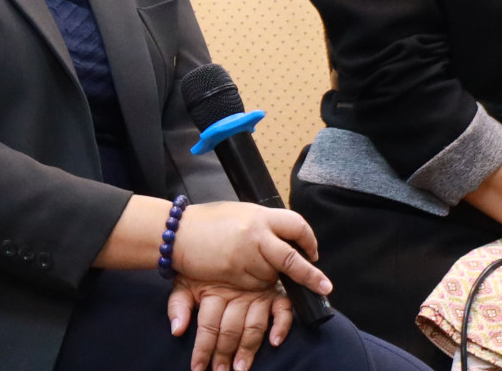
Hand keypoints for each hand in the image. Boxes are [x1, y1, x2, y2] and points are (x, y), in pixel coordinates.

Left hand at [166, 279, 290, 370]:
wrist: (226, 237)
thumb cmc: (204, 267)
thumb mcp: (186, 280)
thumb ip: (178, 304)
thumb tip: (176, 331)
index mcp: (214, 292)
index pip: (208, 325)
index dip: (202, 348)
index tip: (198, 368)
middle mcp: (237, 294)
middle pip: (230, 329)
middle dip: (224, 353)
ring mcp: (258, 294)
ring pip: (254, 325)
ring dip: (248, 348)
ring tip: (241, 367)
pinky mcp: (276, 293)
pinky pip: (283, 309)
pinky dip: (281, 324)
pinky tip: (275, 341)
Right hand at [170, 202, 330, 296]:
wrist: (177, 233)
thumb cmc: (207, 222)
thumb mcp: (240, 215)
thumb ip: (263, 227)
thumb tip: (283, 239)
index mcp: (260, 215)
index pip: (295, 226)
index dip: (309, 240)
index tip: (314, 253)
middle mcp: (257, 235)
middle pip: (291, 258)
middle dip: (310, 276)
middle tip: (324, 287)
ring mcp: (247, 256)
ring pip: (271, 275)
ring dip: (268, 276)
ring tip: (247, 264)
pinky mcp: (236, 274)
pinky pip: (254, 285)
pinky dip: (252, 283)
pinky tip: (238, 272)